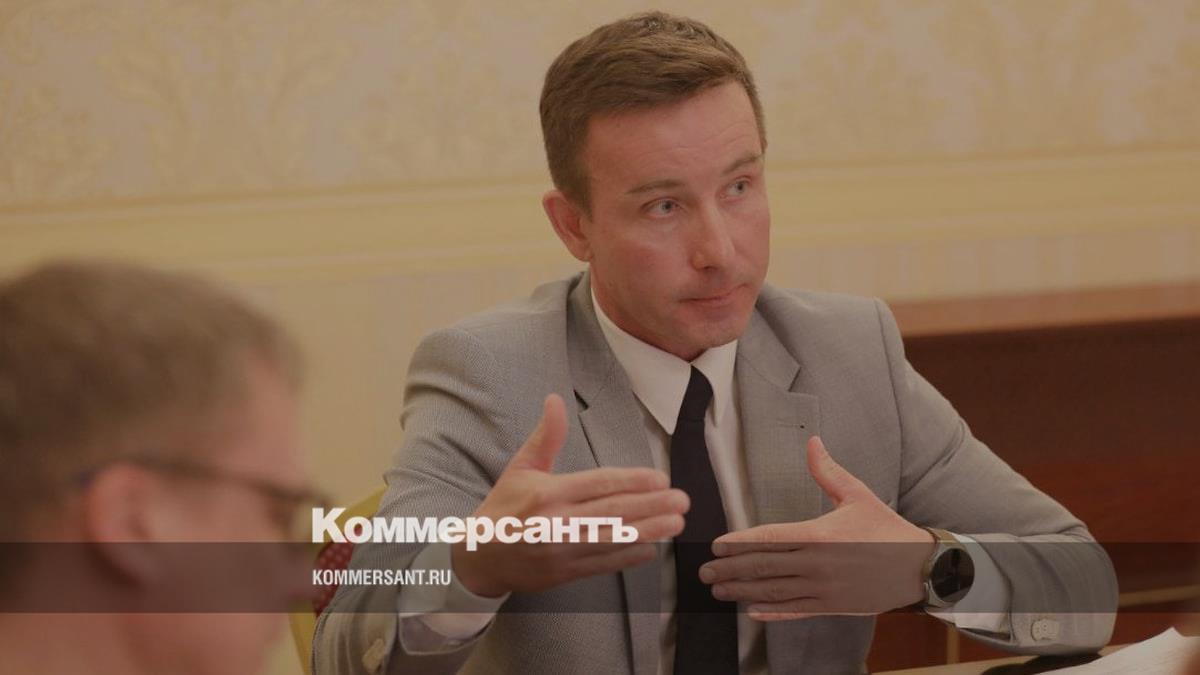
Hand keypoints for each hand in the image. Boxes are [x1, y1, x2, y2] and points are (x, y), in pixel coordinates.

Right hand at [453, 394, 688, 596]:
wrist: (478, 557)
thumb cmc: (503, 508)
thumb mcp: (521, 467)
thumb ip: (546, 436)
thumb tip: (555, 399)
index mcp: (548, 492)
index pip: (598, 483)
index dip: (632, 481)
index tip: (661, 479)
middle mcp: (557, 522)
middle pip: (613, 512)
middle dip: (652, 506)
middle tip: (682, 501)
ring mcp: (562, 550)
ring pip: (613, 539)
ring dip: (649, 532)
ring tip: (676, 524)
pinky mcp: (564, 573)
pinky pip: (603, 564)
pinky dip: (628, 556)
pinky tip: (651, 548)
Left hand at [698, 436, 933, 620]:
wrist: (920, 567)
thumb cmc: (886, 528)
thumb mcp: (858, 494)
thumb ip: (828, 471)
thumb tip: (812, 441)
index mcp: (820, 534)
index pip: (769, 538)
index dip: (739, 543)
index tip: (716, 546)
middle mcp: (817, 564)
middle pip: (764, 567)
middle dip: (730, 570)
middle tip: (704, 572)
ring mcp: (824, 590)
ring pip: (774, 591)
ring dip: (742, 591)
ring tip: (718, 590)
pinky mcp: (833, 608)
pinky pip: (795, 611)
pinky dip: (771, 612)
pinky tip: (752, 611)